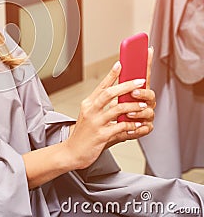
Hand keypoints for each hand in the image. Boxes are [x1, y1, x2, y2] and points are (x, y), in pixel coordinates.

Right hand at [64, 55, 153, 169]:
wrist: (73, 152)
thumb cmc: (84, 134)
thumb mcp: (90, 116)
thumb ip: (104, 107)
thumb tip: (121, 99)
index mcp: (88, 104)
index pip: (101, 86)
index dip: (111, 74)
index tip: (120, 64)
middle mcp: (91, 110)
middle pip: (109, 93)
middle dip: (126, 86)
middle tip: (140, 81)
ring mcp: (95, 123)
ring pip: (116, 109)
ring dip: (132, 106)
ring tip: (143, 105)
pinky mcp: (101, 136)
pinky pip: (119, 127)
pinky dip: (131, 125)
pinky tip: (139, 124)